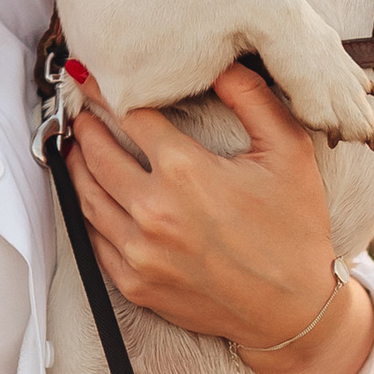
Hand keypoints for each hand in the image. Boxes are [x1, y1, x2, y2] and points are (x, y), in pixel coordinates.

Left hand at [66, 64, 373, 373]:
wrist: (295, 311)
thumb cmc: (296, 227)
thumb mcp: (289, 151)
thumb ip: (252, 97)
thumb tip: (218, 62)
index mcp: (186, 173)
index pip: (131, 116)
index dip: (111, 92)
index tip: (96, 75)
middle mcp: (154, 212)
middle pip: (97, 154)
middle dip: (86, 126)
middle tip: (81, 107)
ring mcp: (139, 253)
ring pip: (86, 197)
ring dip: (77, 165)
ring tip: (77, 144)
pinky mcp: (134, 284)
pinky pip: (94, 239)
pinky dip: (87, 211)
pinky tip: (91, 194)